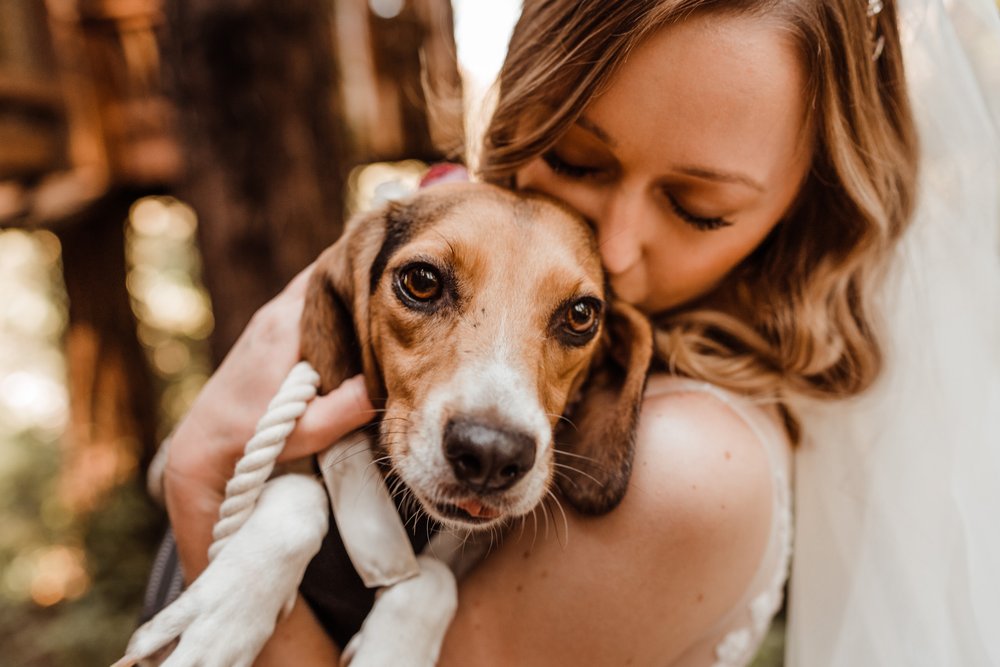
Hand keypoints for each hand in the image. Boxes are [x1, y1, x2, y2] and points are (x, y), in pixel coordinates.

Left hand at [163, 264, 373, 579]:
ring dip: (342, 291)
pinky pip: (304, 305)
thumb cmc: (250, 437)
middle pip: (324, 274)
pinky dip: (328, 306)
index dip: (364, 269)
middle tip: (399, 282)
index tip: (397, 272)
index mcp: (285, 325)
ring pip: (313, 289)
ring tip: (383, 299)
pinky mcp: (264, 333)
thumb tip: (390, 384)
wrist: (200, 444)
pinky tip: (350, 322)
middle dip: (358, 274)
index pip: (330, 275)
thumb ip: (349, 407)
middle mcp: (274, 313)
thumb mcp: (308, 429)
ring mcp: (266, 321)